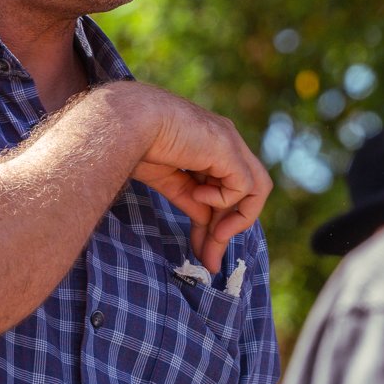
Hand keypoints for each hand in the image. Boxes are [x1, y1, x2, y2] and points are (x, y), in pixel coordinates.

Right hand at [100, 83, 271, 271]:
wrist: (127, 124)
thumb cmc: (136, 144)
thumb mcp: (170, 181)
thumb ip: (193, 200)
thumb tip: (207, 230)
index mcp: (210, 146)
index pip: (227, 189)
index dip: (216, 222)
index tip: (202, 251)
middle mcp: (226, 142)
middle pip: (244, 192)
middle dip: (227, 229)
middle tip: (209, 260)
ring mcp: (230, 142)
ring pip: (256, 188)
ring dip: (236, 221)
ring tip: (215, 238)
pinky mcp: (229, 148)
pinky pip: (244, 186)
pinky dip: (224, 200)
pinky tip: (199, 195)